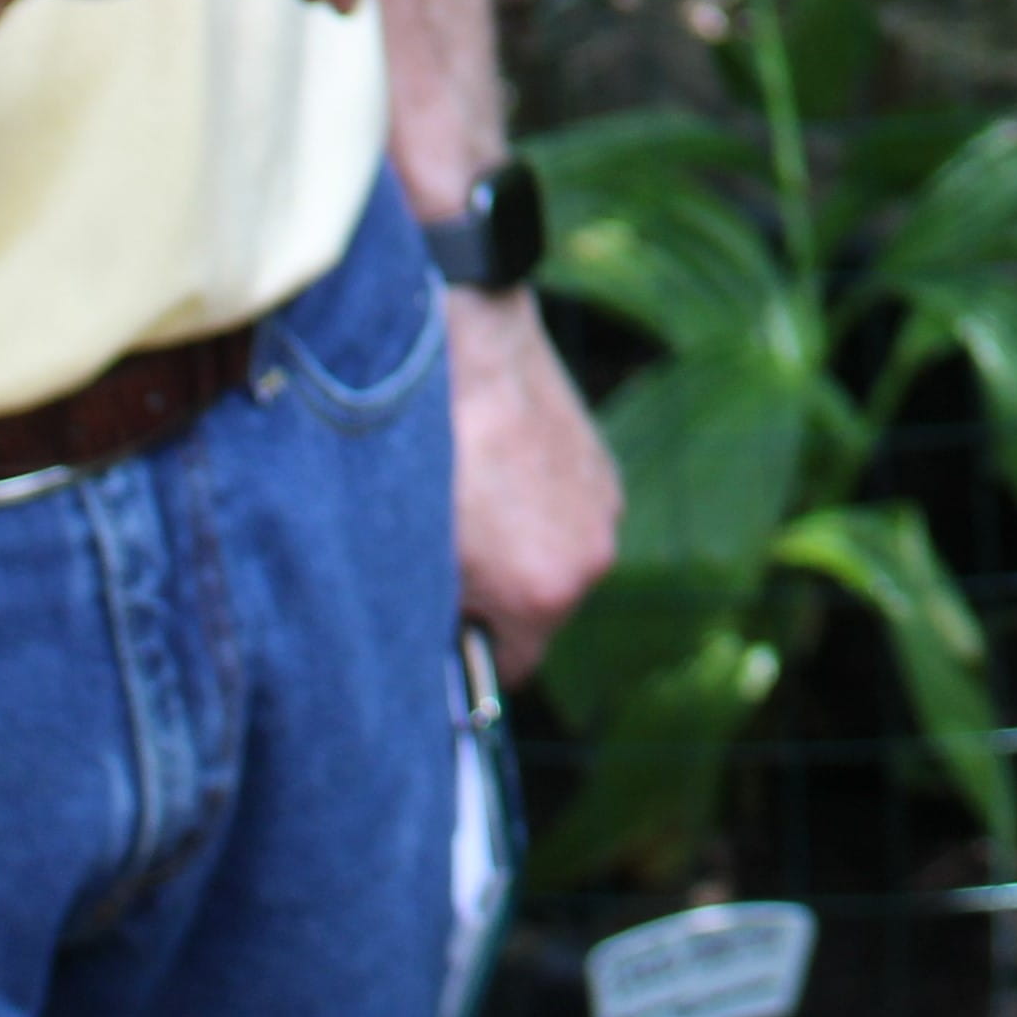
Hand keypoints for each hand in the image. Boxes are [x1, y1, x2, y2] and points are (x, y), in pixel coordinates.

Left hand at [445, 284, 621, 680]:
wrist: (470, 347)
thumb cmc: (430, 453)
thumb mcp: (412, 553)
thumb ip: (432, 615)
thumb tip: (433, 643)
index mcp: (543, 593)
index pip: (512, 669)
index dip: (468, 651)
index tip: (440, 622)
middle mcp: (591, 559)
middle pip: (539, 614)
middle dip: (497, 597)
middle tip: (448, 552)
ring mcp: (604, 508)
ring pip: (555, 560)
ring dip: (520, 548)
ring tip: (472, 500)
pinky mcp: (603, 467)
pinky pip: (568, 514)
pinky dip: (537, 506)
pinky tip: (497, 469)